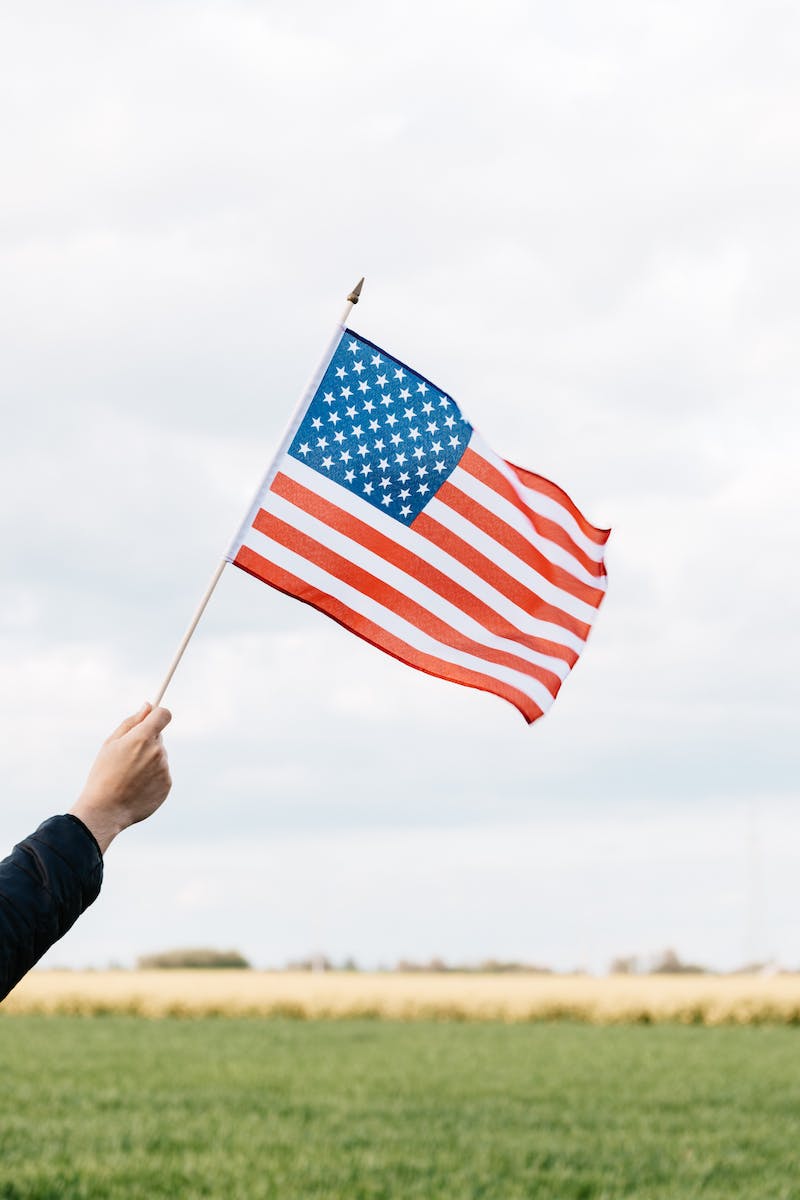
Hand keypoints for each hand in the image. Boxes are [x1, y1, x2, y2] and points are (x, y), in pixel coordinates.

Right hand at [70, 704, 172, 853]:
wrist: (105, 810)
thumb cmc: (103, 774)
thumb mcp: (110, 744)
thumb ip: (131, 722)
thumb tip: (149, 706)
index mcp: (142, 737)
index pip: (163, 714)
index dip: (158, 715)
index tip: (152, 719)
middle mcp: (158, 751)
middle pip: (158, 738)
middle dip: (146, 742)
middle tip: (127, 758)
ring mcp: (164, 769)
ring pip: (160, 757)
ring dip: (149, 761)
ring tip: (129, 776)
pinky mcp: (167, 785)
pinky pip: (162, 773)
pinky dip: (152, 777)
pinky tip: (136, 787)